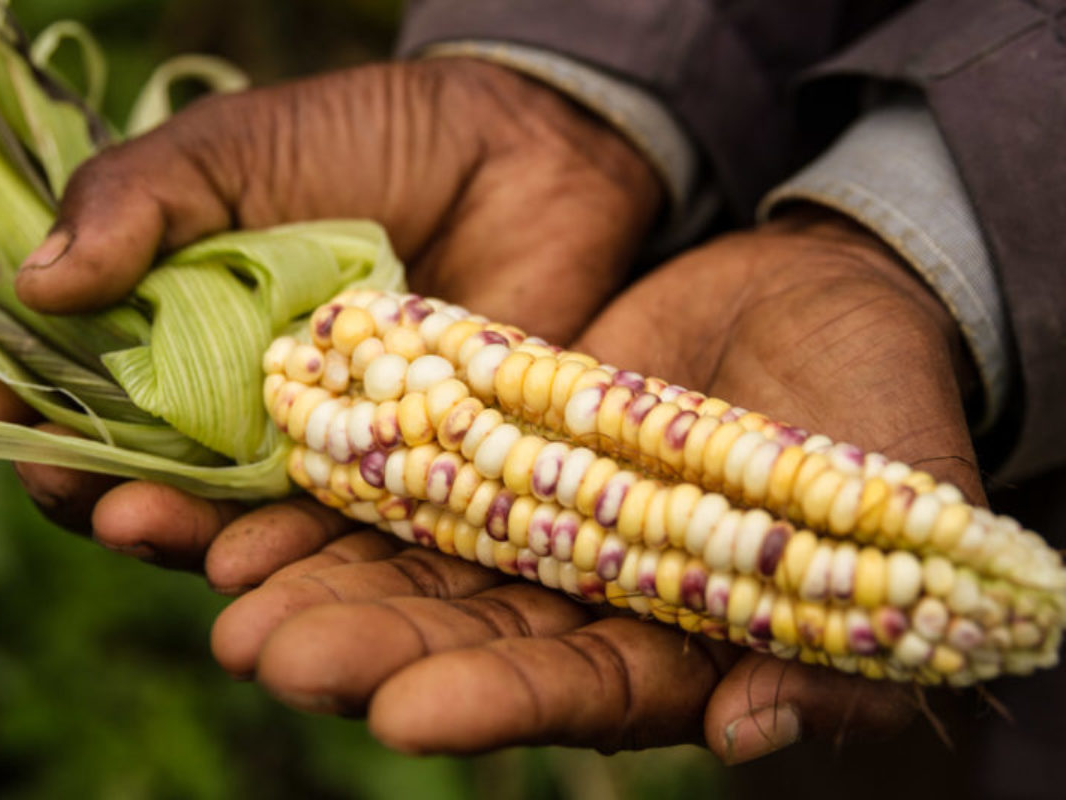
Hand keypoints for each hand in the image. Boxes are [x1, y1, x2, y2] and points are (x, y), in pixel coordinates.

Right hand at [0, 57, 659, 543]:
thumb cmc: (366, 137)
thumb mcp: (232, 150)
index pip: (99, 394)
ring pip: (248, 519)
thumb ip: (140, 204)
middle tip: (68, 484)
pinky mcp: (415, 472)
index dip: (46, 403)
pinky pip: (352, 527)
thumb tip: (35, 283)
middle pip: (164, 476)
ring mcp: (333, 445)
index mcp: (190, 336)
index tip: (3, 403)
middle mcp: (252, 407)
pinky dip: (301, 548)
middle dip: (106, 486)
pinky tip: (253, 559)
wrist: (521, 148)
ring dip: (187, 536)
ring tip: (135, 525)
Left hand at [195, 209, 982, 759]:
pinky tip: (252, 502)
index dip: (495, 701)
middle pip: (465, 630)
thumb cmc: (885, 412)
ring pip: (412, 557)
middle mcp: (583, 590)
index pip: (579, 688)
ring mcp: (528, 510)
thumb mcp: (900, 525)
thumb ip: (841, 647)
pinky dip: (335, 480)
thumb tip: (753, 734)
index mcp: (674, 638)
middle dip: (369, 644)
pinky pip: (403, 460)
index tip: (402, 714)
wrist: (829, 299)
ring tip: (229, 595)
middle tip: (267, 653)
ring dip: (322, 576)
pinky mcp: (490, 431)